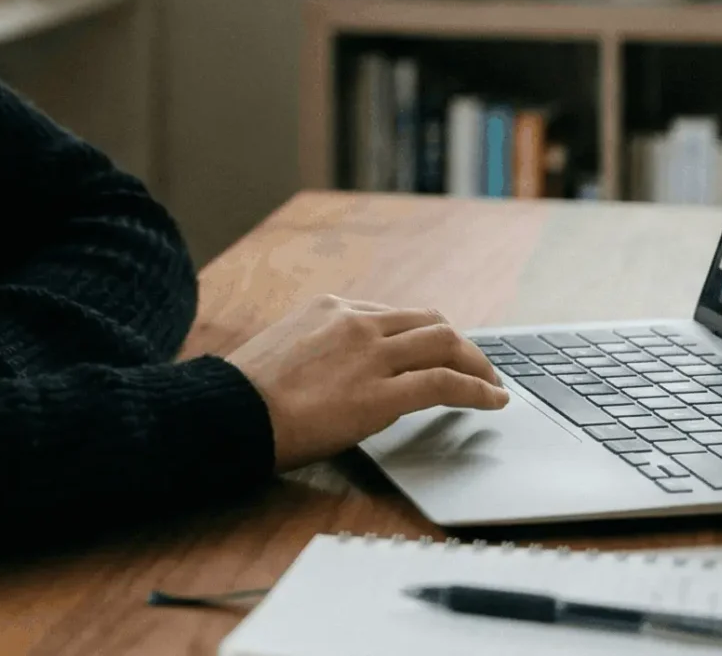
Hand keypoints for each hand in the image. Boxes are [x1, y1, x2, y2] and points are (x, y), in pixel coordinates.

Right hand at [223, 295, 505, 470]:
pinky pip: (445, 383)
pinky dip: (477, 390)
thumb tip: (344, 373)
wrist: (229, 412)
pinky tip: (492, 401)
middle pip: (429, 322)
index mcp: (330, 308)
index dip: (423, 336)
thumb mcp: (285, 349)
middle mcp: (356, 322)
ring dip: (476, 364)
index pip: (395, 316)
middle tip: (476, 366)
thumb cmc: (246, 394)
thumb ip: (321, 350)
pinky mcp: (381, 393)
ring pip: (445, 344)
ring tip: (492, 384)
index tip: (435, 352)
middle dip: (459, 345)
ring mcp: (371, 354)